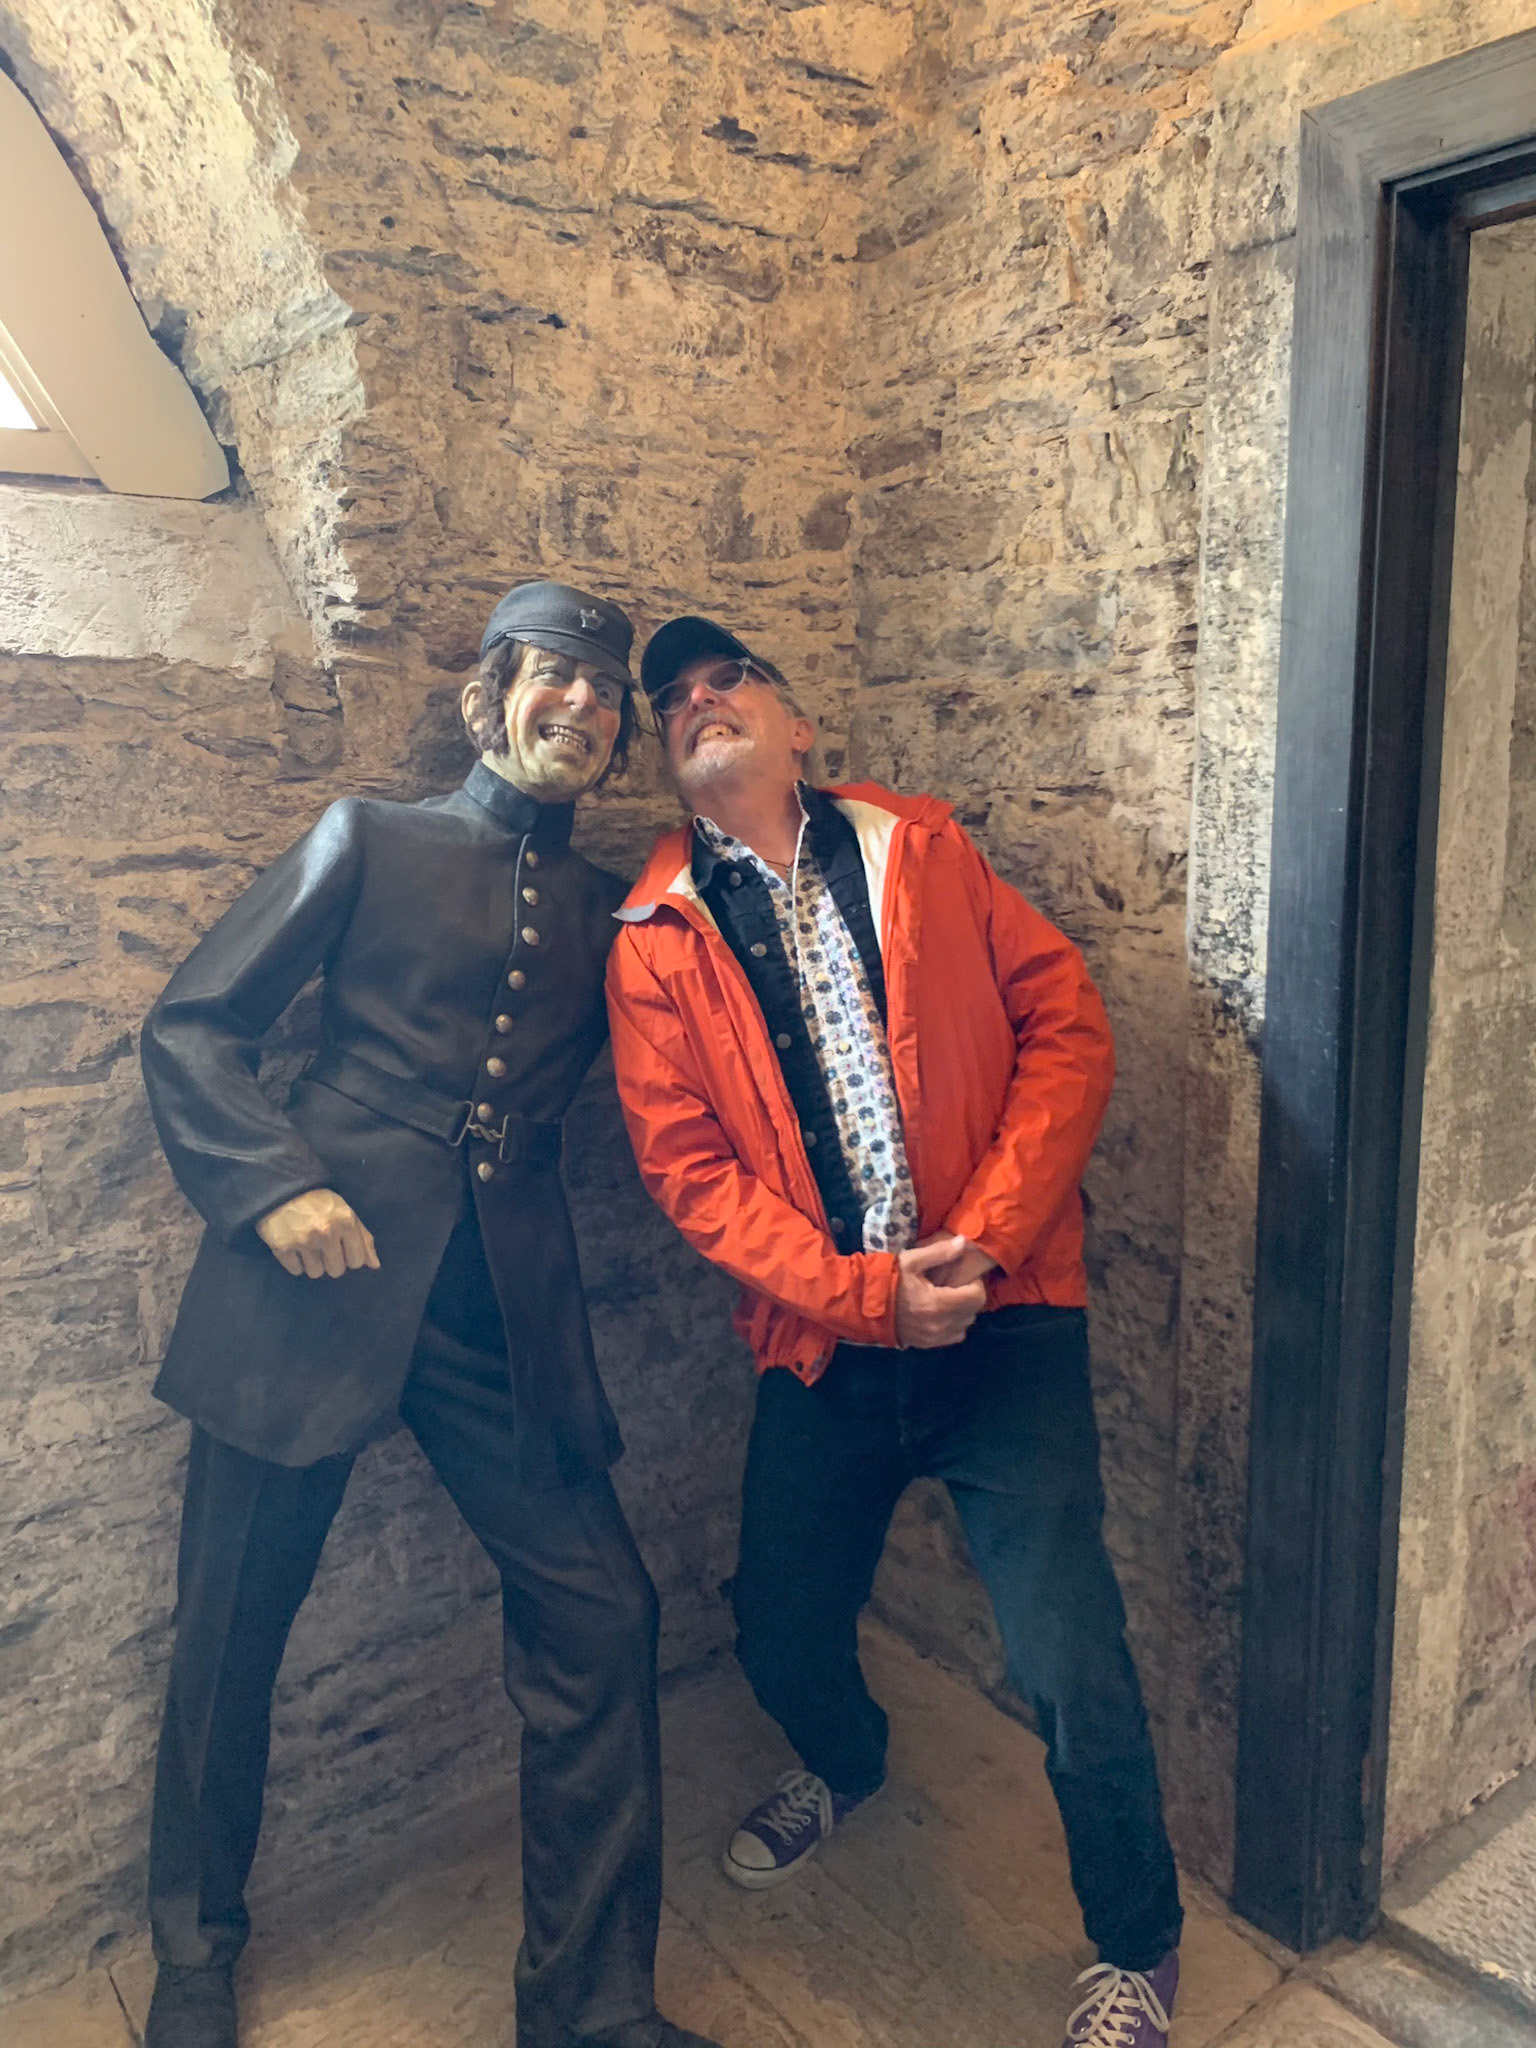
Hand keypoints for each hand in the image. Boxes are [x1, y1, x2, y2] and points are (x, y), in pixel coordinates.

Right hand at [256, 1188, 379, 1278]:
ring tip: (309, 1248)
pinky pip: (296, 1270)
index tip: (343, 1249)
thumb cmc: (319, 1202)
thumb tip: (375, 1265)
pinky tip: (295, 1248)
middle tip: (324, 1248)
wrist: (283, 1190)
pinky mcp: (283, 1247)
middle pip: (336, 1271)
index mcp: (346, 1223)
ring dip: (313, 1264)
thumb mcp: (346, 1212)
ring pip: (316, 1273)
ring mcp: (304, 1242)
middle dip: (332, 1262)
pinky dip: (296, 1263)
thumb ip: (363, 1238)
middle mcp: (326, 1234)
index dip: (350, 1257)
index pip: (356, 1261)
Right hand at [894, 1236, 987, 1348]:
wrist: (861, 1304)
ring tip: (948, 1298)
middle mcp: (939, 1325)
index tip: (963, 1275)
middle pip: (972, 1312)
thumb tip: (964, 1242)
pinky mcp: (926, 1344)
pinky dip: (953, 1325)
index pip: (976, 1297)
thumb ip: (940, 1253)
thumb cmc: (887, 1279)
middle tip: (956, 1284)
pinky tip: (941, 1312)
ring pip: (964, 1326)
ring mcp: (932, 1338)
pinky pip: (952, 1336)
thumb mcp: (912, 1260)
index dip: (975, 1284)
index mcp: (938, 1303)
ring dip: (962, 1312)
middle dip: (970, 1297)